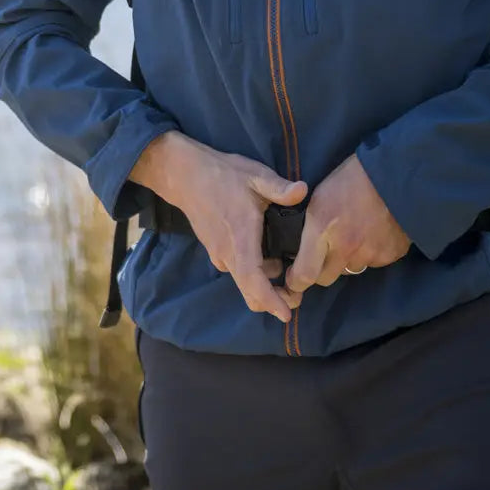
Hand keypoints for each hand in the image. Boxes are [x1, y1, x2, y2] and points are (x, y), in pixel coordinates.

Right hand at [130, 131, 307, 321]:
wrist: (186, 175)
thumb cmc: (222, 175)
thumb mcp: (256, 176)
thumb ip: (280, 188)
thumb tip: (304, 190)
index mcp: (241, 240)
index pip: (254, 281)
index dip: (270, 301)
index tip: (286, 314)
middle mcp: (228, 254)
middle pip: (249, 291)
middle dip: (273, 299)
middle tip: (296, 294)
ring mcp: (219, 254)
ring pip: (243, 280)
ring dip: (264, 282)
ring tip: (285, 267)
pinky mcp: (215, 250)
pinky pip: (236, 269)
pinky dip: (253, 271)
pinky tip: (267, 253)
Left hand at [284, 154, 410, 299]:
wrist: (395, 173)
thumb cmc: (352, 177)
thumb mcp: (320, 196)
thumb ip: (311, 227)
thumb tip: (301, 248)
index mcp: (322, 228)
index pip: (304, 274)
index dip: (295, 281)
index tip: (292, 278)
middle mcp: (345, 247)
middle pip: (325, 279)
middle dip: (320, 271)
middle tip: (322, 256)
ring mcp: (369, 254)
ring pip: (350, 270)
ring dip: (347, 259)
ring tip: (353, 234)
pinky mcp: (390, 255)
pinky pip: (373, 263)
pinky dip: (370, 253)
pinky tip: (372, 232)